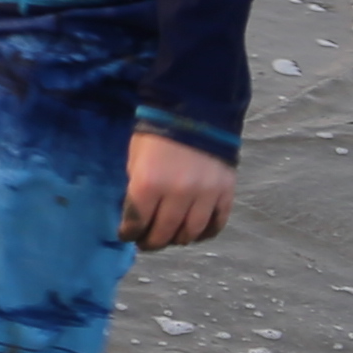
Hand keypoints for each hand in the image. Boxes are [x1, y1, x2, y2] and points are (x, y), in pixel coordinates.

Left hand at [118, 132, 237, 250]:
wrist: (195, 111)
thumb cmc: (157, 134)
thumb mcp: (135, 159)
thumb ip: (137, 189)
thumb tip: (136, 215)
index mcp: (149, 183)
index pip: (137, 222)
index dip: (129, 233)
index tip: (127, 235)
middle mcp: (177, 193)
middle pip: (164, 232)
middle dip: (152, 241)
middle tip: (148, 242)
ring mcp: (204, 194)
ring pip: (191, 232)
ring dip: (179, 239)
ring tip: (172, 237)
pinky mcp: (225, 192)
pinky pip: (217, 223)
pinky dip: (206, 232)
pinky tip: (197, 232)